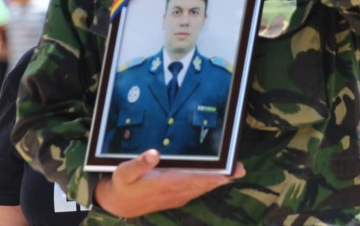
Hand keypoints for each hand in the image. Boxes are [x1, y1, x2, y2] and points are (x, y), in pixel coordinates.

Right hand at [93, 149, 245, 217]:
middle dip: (221, 176)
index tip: (225, 172)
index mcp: (163, 183)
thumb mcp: (123, 172)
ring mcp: (175, 196)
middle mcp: (173, 191)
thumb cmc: (122, 185)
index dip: (209, 175)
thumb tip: (154, 153)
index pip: (191, 177)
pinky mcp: (175, 197)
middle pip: (201, 183)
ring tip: (235, 172)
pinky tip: (216, 181)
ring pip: (201, 188)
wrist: (119, 205)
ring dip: (218, 181)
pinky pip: (196, 191)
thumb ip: (138, 163)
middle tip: (240, 169)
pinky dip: (208, 185)